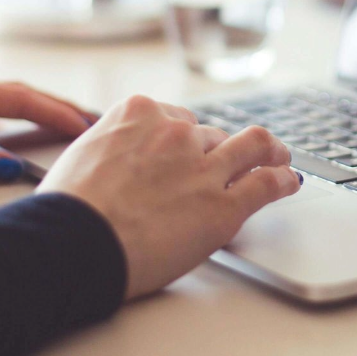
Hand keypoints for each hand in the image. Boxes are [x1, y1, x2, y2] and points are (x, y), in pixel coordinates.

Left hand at [0, 73, 92, 185]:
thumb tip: (13, 170)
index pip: (18, 98)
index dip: (55, 112)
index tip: (87, 125)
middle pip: (14, 93)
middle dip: (54, 106)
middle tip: (90, 120)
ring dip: (31, 113)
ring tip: (61, 126)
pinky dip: (2, 123)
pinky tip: (5, 136)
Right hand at [37, 95, 300, 299]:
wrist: (74, 242)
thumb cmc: (67, 210)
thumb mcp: (81, 156)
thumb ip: (109, 149)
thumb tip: (113, 160)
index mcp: (139, 113)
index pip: (177, 118)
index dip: (185, 138)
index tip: (191, 148)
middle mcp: (176, 133)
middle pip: (210, 135)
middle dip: (217, 152)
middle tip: (226, 166)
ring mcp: (204, 167)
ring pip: (252, 146)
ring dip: (268, 151)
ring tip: (279, 158)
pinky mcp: (224, 206)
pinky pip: (267, 184)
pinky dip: (283, 181)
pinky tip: (289, 182)